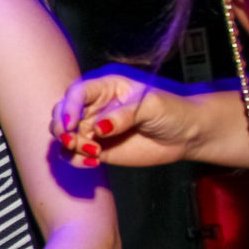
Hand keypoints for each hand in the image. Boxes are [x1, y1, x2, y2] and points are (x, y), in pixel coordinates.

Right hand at [50, 65, 198, 168]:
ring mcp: (94, 128)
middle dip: (61, 127)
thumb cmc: (172, 110)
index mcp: (105, 87)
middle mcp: (94, 106)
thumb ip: (123, 115)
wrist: (187, 135)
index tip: (71, 124)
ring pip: (64, 135)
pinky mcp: (97, 149)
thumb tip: (98, 128)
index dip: (69, 106)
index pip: (77, 92)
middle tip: (72, 140)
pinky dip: (76, 159)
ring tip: (93, 153)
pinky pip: (75, 154)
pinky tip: (93, 162)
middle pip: (62, 113)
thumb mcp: (151, 106)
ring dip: (69, 145)